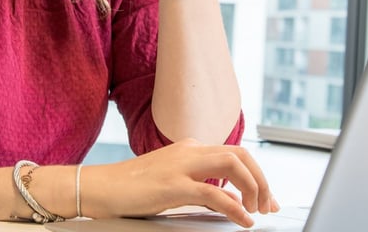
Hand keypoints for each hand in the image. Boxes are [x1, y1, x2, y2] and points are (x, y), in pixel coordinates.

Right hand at [85, 139, 279, 226]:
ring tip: (257, 210)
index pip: (235, 153)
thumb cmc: (131, 188)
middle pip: (240, 154)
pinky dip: (234, 206)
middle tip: (268, 205)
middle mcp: (189, 150)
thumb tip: (228, 199)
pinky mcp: (172, 184)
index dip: (257, 175)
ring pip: (233, 164)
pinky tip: (242, 219)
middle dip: (261, 179)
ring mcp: (180, 165)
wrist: (99, 187)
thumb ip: (201, 187)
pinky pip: (213, 192)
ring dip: (253, 187)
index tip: (266, 197)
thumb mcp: (173, 184)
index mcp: (190, 148)